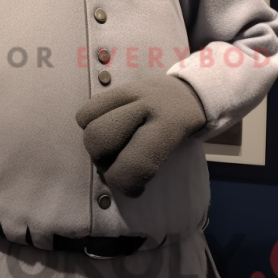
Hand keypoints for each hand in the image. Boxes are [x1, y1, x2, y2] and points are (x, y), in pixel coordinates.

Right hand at [75, 76, 206, 197]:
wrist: (190, 94)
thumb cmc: (184, 131)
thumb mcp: (180, 149)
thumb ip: (150, 163)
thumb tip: (117, 180)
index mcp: (169, 125)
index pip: (134, 162)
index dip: (126, 183)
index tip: (136, 189)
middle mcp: (147, 104)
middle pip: (99, 138)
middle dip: (102, 161)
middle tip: (119, 165)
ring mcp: (129, 92)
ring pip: (87, 121)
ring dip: (94, 143)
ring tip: (112, 147)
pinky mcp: (116, 87)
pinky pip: (86, 110)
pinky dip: (89, 125)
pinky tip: (107, 128)